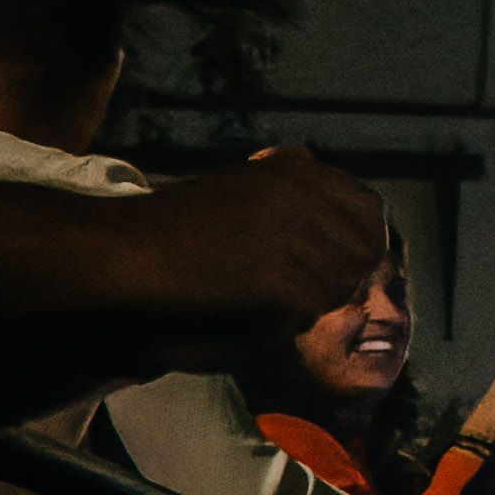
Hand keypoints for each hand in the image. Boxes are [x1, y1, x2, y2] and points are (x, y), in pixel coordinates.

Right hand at [115, 148, 384, 338]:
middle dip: (343, 273)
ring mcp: (300, 243)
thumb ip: (295, 190)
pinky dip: (280, 322)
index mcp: (299, 172)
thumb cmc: (175, 225)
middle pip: (364, 252)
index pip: (370, 208)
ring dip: (309, 301)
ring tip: (259, 298)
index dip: (363, 236)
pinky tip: (241, 312)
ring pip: (337, 289)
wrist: (124, 254)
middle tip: (303, 288)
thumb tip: (353, 214)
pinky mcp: (286, 288)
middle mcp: (308, 201)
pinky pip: (305, 316)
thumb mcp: (245, 186)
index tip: (343, 257)